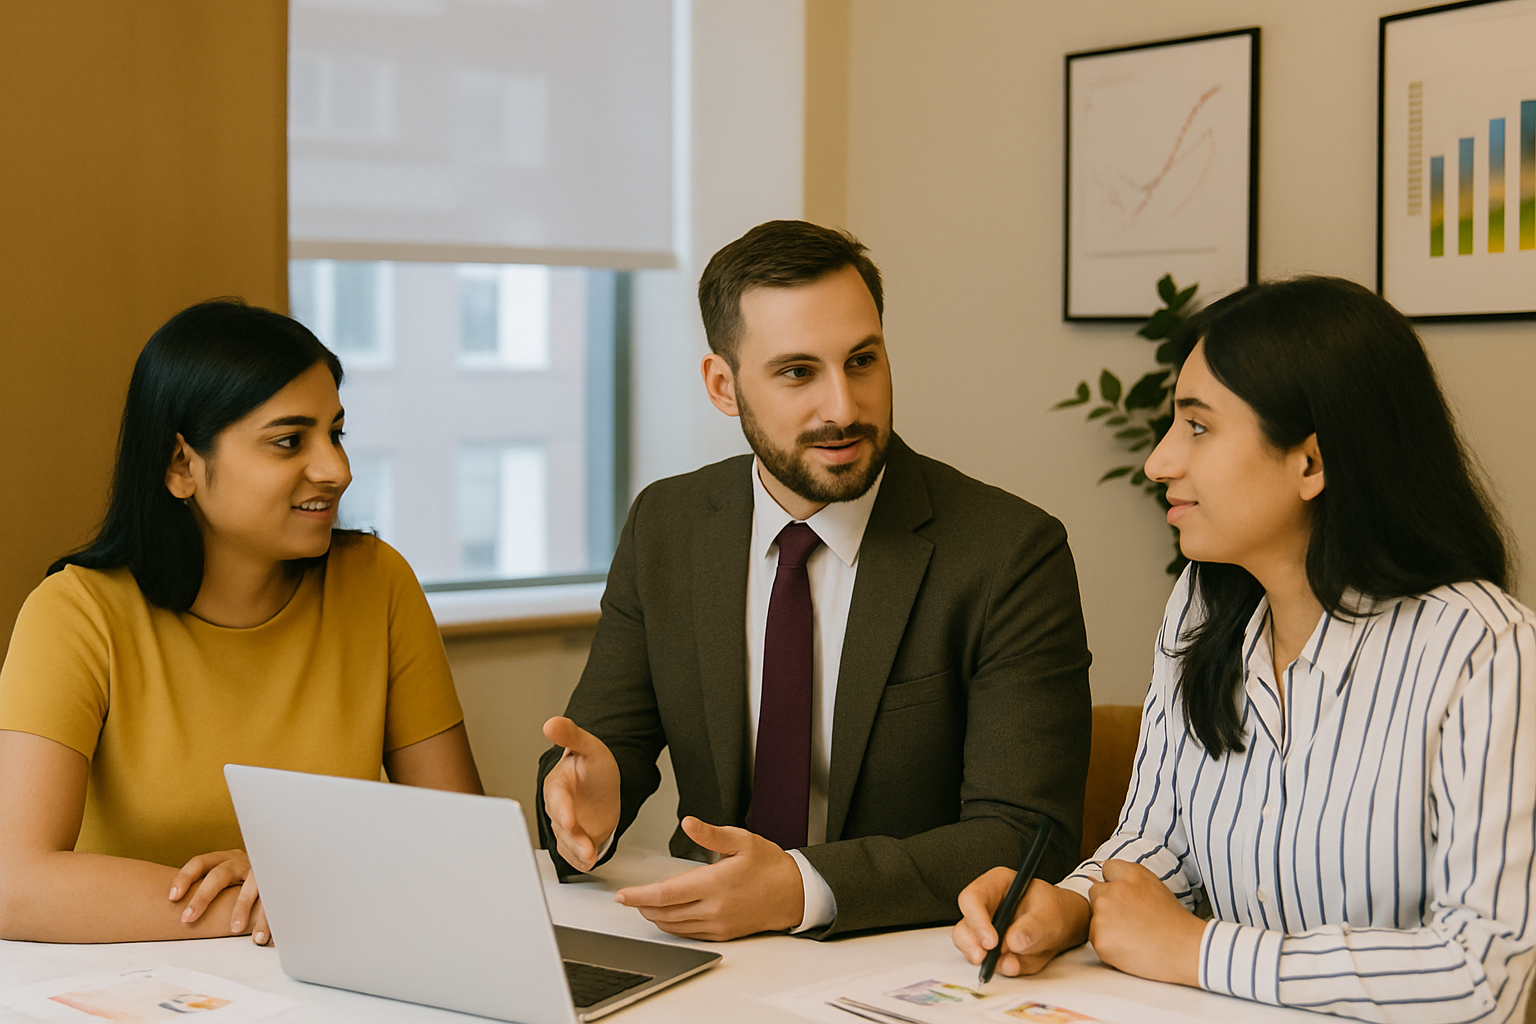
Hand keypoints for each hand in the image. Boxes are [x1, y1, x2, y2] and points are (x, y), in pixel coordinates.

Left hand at [168, 850, 269, 944]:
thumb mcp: (228, 876)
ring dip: (242, 907)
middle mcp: (241, 862)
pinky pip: (274, 899)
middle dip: (203, 897)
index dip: (184, 878)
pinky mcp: (278, 883)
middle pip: (219, 875)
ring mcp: (261, 871)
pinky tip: (263, 936)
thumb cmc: (245, 880)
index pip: (200, 863)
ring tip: (235, 929)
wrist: (283, 860)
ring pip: (251, 886)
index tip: (172, 898)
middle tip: (188, 919)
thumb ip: (209, 889)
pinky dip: (268, 918)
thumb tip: (176, 913)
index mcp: (225, 859)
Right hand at [541, 717, 620, 871]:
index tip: (568, 821)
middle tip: (585, 847)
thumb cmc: (591, 765)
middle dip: (571, 838)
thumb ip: (571, 735)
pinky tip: (588, 864)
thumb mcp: (588, 746)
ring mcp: (566, 825)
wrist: (600, 783)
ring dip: (578, 852)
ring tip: (591, 857)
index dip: (562, 810)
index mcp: (558, 784)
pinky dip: (580, 860)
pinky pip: (574, 853)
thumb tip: (550, 723)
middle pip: (561, 825)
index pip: (557, 798)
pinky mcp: (574, 839)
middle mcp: (558, 808)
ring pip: (568, 842)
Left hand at [613, 817, 803, 940]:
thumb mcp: (742, 840)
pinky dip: (672, 925)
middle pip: (664, 912)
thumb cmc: (769, 865)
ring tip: (644, 904)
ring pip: (674, 926)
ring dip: (654, 916)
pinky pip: (688, 934)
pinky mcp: (722, 934)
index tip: (621, 895)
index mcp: (715, 884)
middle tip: (628, 897)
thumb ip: (711, 834)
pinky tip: (668, 915)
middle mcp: (714, 908)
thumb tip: (688, 823)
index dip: (639, 895)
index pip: (666, 893)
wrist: (793, 893)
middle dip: (642, 905)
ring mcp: (717, 924)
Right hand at [953, 869, 1089, 976]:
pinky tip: (1014, 964)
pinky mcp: (989, 949)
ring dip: (982, 959)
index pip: (972, 898)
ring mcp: (984, 928)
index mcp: (995, 885)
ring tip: (1009, 963)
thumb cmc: (1054, 911)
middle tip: (986, 959)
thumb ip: (1033, 927)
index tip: (992, 941)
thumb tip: (1013, 942)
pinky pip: (985, 961)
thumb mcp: (1049, 914)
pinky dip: (998, 967)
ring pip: (968, 944)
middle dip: (971, 944)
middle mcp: (985, 906)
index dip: (977, 920)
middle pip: (964, 924)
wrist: (1062, 926)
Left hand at [1087, 859, 1204, 985]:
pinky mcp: (1100, 938)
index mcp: (1130, 875)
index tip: (1126, 898)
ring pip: (1094, 918)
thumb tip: (1105, 878)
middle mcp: (1113, 890)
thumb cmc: (1174, 922)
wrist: (1186, 950)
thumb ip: (1129, 879)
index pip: (1107, 868)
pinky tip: (1129, 948)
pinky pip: (1096, 940)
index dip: (1115, 883)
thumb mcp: (1155, 887)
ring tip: (1133, 936)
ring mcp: (1104, 914)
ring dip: (1107, 926)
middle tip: (1130, 921)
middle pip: (1096, 893)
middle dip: (1107, 905)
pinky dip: (1109, 946)